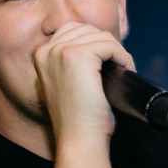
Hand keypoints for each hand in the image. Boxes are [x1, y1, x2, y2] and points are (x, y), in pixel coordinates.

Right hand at [32, 21, 133, 142]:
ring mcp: (61, 51)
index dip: (95, 43)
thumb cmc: (77, 119)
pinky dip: (123, 56)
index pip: (72, 31)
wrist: (78, 138)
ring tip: (124, 69)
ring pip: (100, 36)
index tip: (108, 61)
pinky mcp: (78, 56)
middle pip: (86, 30)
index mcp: (41, 55)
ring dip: (117, 51)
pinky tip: (126, 70)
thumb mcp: (67, 84)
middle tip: (119, 65)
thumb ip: (72, 63)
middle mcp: (47, 50)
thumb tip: (99, 48)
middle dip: (107, 45)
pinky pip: (109, 45)